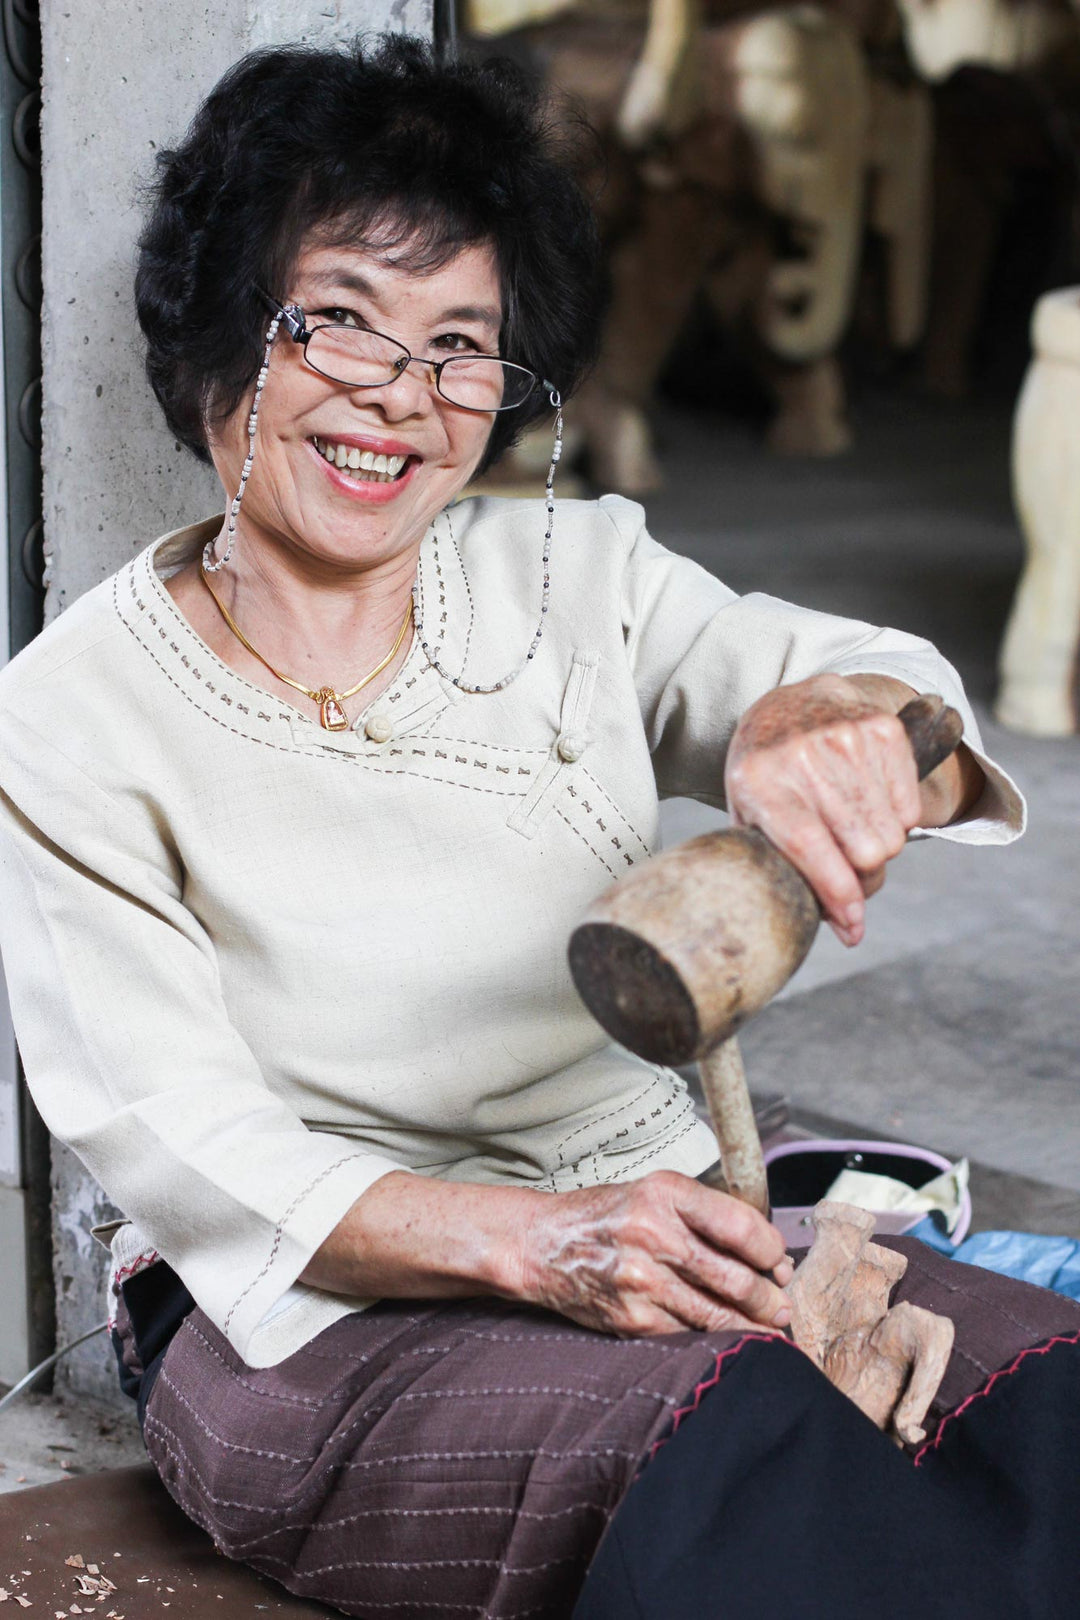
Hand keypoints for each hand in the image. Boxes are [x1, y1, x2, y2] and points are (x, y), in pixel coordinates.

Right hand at [512, 1171, 792, 1336]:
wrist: (541, 1244)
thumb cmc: (604, 1216)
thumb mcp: (652, 1193)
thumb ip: (703, 1216)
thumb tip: (765, 1254)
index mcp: (666, 1193)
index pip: (741, 1226)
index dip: (772, 1251)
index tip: (779, 1262)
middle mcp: (654, 1233)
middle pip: (737, 1278)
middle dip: (770, 1299)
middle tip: (782, 1305)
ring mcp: (642, 1279)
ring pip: (718, 1315)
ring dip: (752, 1327)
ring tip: (769, 1328)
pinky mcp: (631, 1317)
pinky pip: (688, 1335)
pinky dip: (715, 1341)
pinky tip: (730, 1341)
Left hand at [724, 674, 925, 946]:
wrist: (790, 701)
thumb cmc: (766, 774)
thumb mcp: (751, 817)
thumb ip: (788, 872)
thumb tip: (851, 932)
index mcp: (760, 781)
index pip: (810, 847)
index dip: (838, 894)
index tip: (853, 928)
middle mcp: (803, 755)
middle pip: (864, 850)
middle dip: (861, 874)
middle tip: (845, 867)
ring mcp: (846, 738)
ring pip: (892, 835)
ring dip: (878, 847)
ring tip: (851, 829)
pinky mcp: (882, 729)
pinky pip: (910, 809)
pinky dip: (895, 819)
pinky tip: (868, 803)